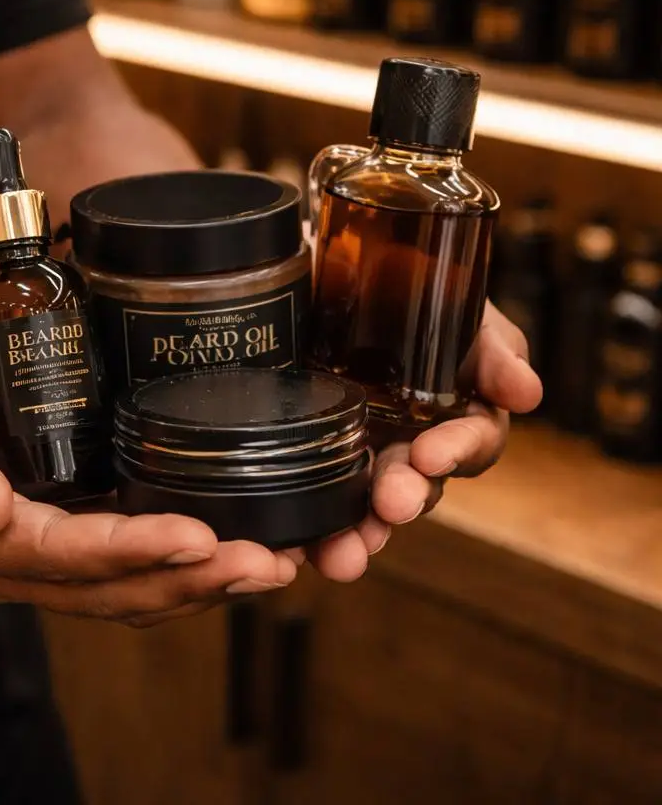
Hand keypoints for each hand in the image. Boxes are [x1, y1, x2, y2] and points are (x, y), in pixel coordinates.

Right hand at [0, 264, 297, 626]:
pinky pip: (120, 550)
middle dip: (188, 580)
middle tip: (267, 560)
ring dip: (198, 579)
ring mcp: (30, 536)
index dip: (126, 555)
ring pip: (121, 581)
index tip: (197, 540)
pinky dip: (179, 554)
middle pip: (103, 585)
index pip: (54, 555)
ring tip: (274, 560)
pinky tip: (234, 537)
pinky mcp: (54, 509)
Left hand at [309, 302, 542, 581]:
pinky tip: (296, 548)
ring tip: (344, 555)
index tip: (431, 453)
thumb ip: (493, 347)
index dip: (456, 450)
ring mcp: (363, 454)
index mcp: (455, 411)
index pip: (471, 444)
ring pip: (369, 508)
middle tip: (391, 502)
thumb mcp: (456, 305)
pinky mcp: (315, 457)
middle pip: (419, 485)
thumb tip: (527, 393)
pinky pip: (317, 502)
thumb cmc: (407, 284)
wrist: (332, 269)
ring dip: (361, 534)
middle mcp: (413, 442)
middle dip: (406, 496)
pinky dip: (311, 531)